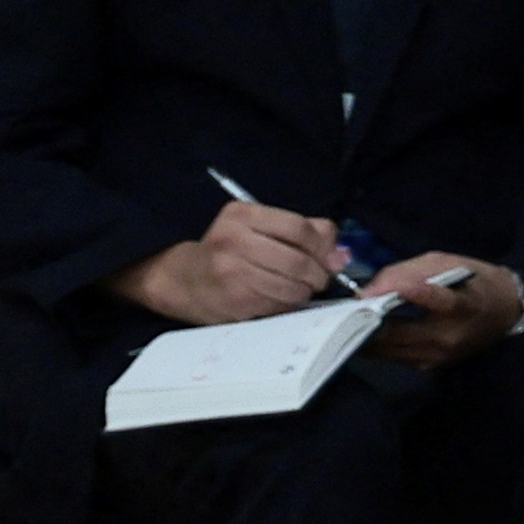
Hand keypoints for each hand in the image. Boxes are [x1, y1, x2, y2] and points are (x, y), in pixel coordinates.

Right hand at [104, 198, 349, 328]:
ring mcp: (231, 274)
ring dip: (303, 293)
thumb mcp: (260, 226)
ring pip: (292, 289)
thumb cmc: (231, 250)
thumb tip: (340, 256)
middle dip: (318, 275)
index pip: (300, 228)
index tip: (327, 257)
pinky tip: (276, 298)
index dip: (322, 247)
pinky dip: (286, 306)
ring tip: (296, 289)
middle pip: (299, 262)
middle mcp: (233, 242)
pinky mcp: (233, 302)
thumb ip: (306, 232)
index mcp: (242, 215)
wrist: (183, 279)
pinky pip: (277, 308)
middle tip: (317, 279)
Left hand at [356, 252, 523, 370]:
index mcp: (464, 305)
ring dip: (365, 335)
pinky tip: (366, 331)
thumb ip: (408, 272)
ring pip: (387, 349)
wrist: (507, 312)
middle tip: (341, 308)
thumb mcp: (449, 262)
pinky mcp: (429, 366)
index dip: (415, 293)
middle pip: (397, 333)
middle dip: (364, 321)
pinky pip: (392, 355)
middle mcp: (450, 337)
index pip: (440, 302)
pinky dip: (376, 343)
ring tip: (346, 319)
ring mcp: (437, 356)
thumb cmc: (476, 281)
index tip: (385, 290)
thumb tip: (369, 290)